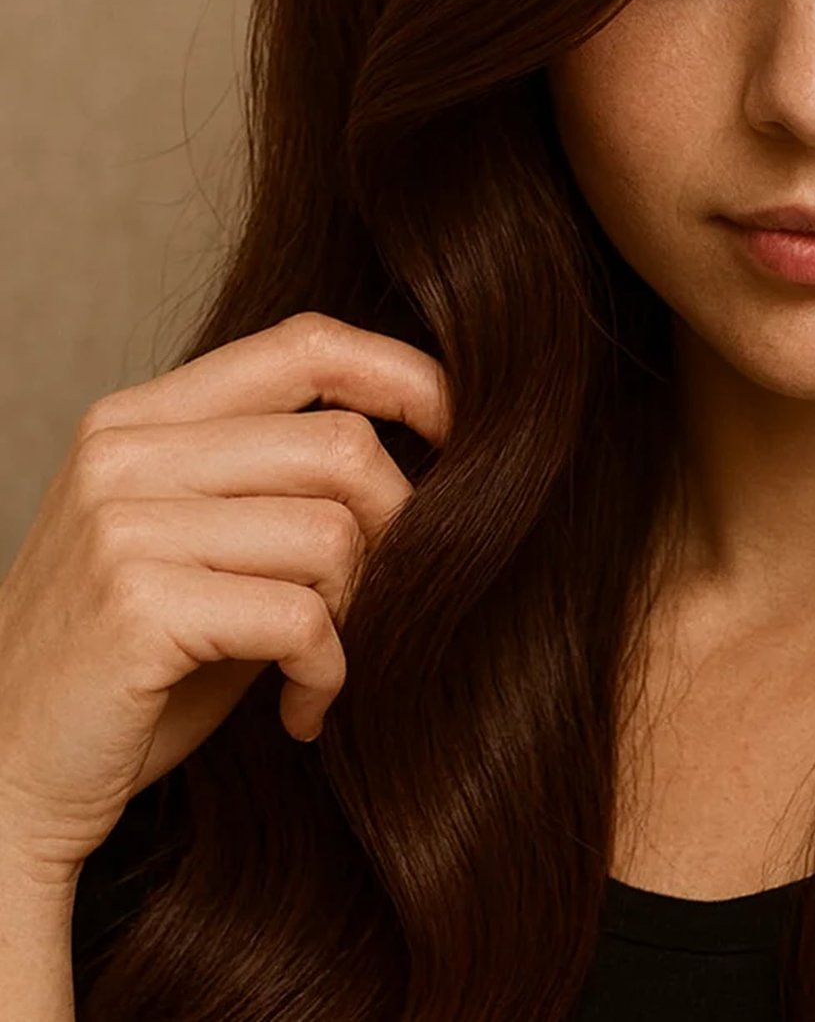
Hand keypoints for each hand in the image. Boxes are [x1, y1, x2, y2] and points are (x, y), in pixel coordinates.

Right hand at [0, 311, 450, 887]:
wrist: (5, 778)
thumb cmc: (135, 664)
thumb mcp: (200, 542)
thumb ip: (279, 479)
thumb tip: (430, 446)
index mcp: (141, 418)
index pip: (305, 344)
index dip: (406, 377)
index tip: (462, 431)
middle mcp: (126, 454)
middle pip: (342, 445)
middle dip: (395, 529)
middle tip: (377, 599)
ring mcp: (124, 525)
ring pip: (333, 532)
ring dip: (355, 612)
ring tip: (320, 663)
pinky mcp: (138, 605)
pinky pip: (303, 616)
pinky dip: (328, 672)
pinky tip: (302, 709)